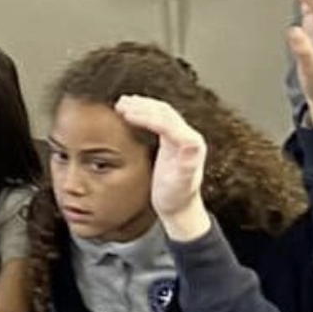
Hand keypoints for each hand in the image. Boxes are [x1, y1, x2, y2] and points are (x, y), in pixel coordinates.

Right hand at [113, 95, 210, 239]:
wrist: (179, 208)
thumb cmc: (177, 198)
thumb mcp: (182, 185)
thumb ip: (187, 165)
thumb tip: (192, 144)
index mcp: (192, 144)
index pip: (167, 121)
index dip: (147, 115)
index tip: (127, 114)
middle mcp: (188, 137)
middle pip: (165, 112)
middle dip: (142, 106)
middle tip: (121, 105)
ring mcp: (180, 138)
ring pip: (161, 113)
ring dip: (142, 106)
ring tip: (122, 103)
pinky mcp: (171, 142)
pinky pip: (157, 120)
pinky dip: (144, 113)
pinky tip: (130, 113)